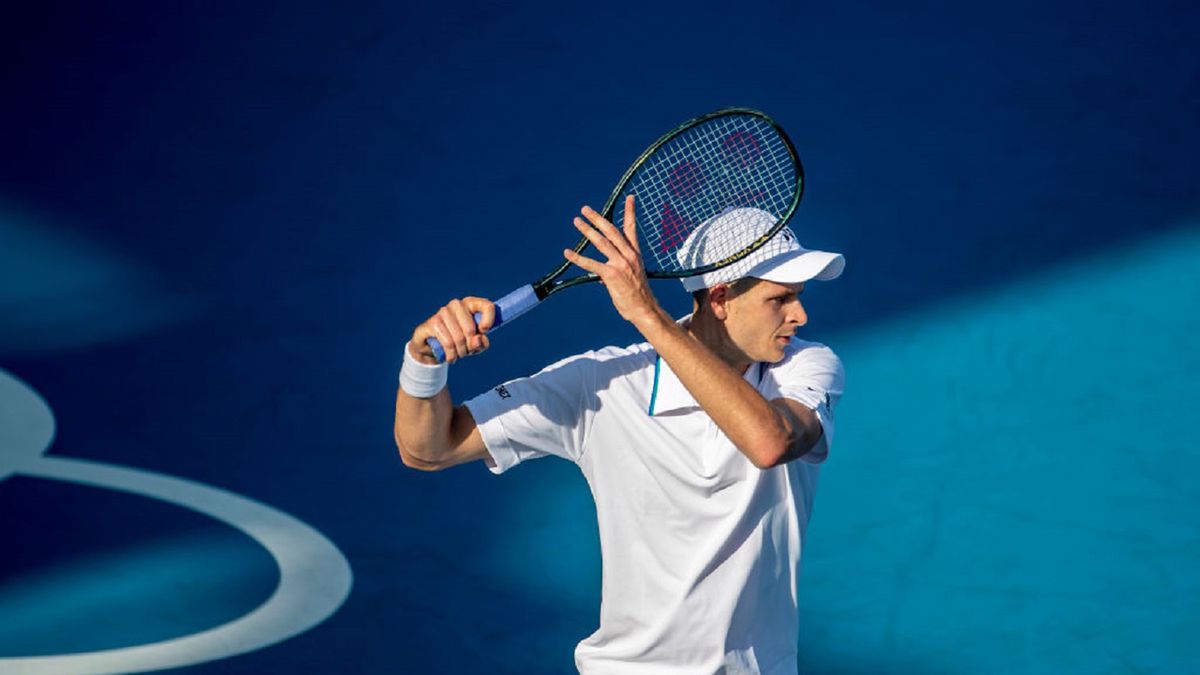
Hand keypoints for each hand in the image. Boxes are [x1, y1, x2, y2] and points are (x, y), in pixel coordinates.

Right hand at [409, 297, 495, 363]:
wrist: (432, 347)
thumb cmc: (459, 342)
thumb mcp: (475, 345)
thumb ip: (481, 343)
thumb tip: (477, 340)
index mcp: (471, 305)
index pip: (487, 306)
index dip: (488, 321)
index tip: (484, 332)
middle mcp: (456, 305)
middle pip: (470, 329)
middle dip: (470, 346)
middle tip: (467, 351)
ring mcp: (443, 312)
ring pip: (458, 338)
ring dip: (461, 352)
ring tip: (458, 355)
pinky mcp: (432, 322)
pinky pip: (448, 343)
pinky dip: (451, 355)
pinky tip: (451, 358)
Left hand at [564, 195, 663, 326]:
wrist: (644, 309)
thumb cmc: (637, 296)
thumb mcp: (632, 276)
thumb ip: (617, 270)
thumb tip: (601, 275)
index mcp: (635, 254)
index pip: (632, 229)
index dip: (630, 212)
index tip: (630, 197)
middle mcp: (628, 255)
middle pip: (612, 231)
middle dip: (598, 218)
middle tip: (585, 209)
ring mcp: (620, 264)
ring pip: (601, 242)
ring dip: (587, 231)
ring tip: (577, 221)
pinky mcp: (611, 274)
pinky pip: (591, 264)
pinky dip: (578, 258)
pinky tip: (567, 252)